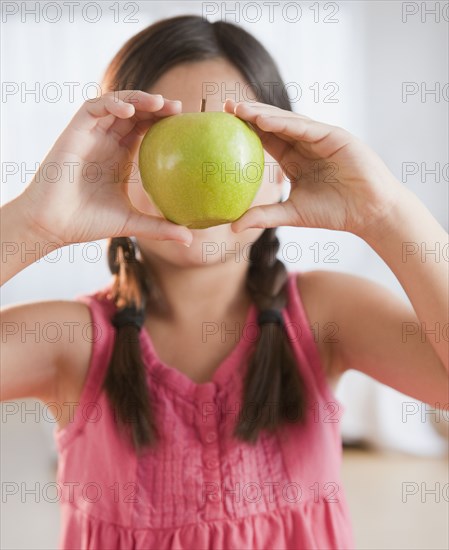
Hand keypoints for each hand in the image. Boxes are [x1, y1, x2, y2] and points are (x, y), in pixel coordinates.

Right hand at [20, 91, 192, 245]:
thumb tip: (189, 239)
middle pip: (136, 113)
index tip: (186, 124)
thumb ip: (160, 227)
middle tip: (180, 109)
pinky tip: (130, 111)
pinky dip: (112, 103)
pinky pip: (94, 107)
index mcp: (121, 157)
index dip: (164, 122)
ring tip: (159, 103)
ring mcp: (92, 135)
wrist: (53, 224)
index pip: (146, 129)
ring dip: (138, 99)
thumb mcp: (132, 222)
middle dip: (158, 106)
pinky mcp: (75, 131)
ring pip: (117, 104)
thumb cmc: (88, 223)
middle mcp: (108, 142)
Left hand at [224, 99, 402, 237]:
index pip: (265, 140)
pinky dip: (285, 123)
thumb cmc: (334, 212)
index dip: (244, 131)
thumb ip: (263, 216)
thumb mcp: (291, 213)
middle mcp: (304, 144)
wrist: (369, 213)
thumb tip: (232, 228)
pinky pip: (305, 128)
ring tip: (239, 109)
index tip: (221, 126)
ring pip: (287, 121)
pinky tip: (264, 120)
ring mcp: (319, 138)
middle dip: (248, 114)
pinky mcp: (334, 136)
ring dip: (263, 114)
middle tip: (224, 106)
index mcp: (294, 159)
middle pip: (272, 125)